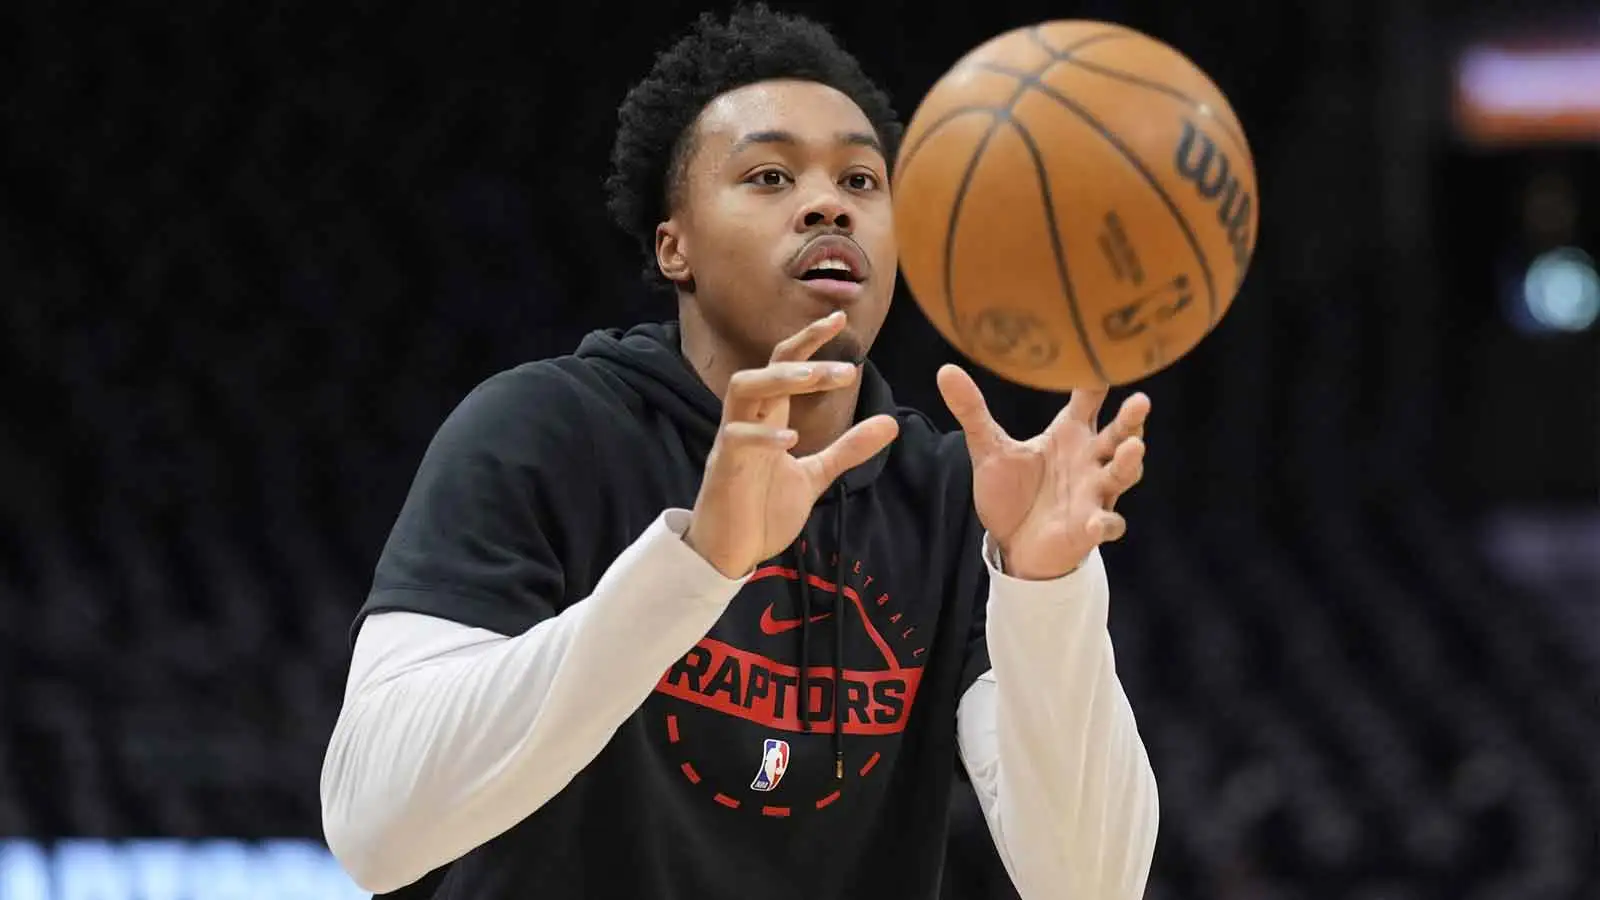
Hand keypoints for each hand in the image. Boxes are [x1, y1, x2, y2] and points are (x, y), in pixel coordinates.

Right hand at [684, 312, 900, 577]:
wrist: (728, 553)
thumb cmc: (762, 509)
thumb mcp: (815, 475)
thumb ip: (848, 448)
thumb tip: (891, 422)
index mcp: (769, 418)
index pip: (786, 364)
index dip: (810, 340)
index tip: (840, 318)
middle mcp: (748, 421)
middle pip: (766, 368)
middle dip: (803, 356)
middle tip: (848, 366)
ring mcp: (733, 443)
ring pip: (744, 390)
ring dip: (780, 380)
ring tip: (815, 379)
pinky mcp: (723, 470)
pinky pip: (736, 440)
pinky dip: (763, 436)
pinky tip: (792, 438)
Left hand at [937, 364, 1149, 580]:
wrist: (1012, 544)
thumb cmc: (1011, 492)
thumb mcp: (988, 449)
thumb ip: (972, 411)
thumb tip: (945, 370)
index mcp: (1070, 434)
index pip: (1088, 400)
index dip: (1095, 380)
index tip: (1101, 358)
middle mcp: (1089, 459)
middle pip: (1118, 434)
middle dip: (1131, 419)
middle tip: (1140, 401)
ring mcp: (1094, 493)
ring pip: (1121, 474)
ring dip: (1128, 464)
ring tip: (1132, 449)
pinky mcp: (1089, 528)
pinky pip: (1106, 525)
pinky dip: (1104, 524)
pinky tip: (1095, 524)